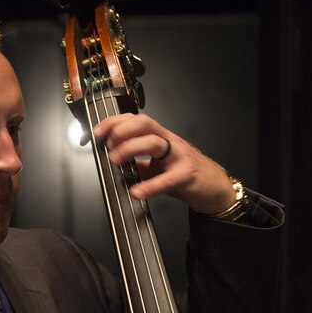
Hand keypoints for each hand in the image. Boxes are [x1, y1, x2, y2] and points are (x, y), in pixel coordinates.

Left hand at [93, 113, 236, 214]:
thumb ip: (138, 162)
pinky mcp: (186, 175)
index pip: (136, 120)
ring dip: (131, 148)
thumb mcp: (158, 165)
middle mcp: (170, 142)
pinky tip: (137, 192)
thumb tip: (114, 163)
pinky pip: (166, 179)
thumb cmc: (186, 173)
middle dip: (122, 130)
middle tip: (107, 144)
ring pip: (154, 143)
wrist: (213, 187)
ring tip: (116, 161)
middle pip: (145, 124)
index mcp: (161, 137)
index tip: (98, 132)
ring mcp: (179, 156)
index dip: (115, 122)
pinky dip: (149, 186)